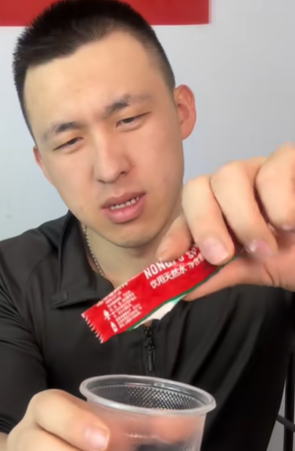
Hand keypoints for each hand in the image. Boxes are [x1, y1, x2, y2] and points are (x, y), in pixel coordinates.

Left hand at [157, 143, 294, 297]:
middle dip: (204, 224)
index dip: (175, 233)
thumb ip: (216, 276)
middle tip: (221, 256)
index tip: (168, 257)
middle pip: (199, 187)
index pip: (185, 213)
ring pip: (229, 175)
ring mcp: (262, 168)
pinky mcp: (291, 159)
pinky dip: (278, 201)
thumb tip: (179, 291)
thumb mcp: (254, 270)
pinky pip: (273, 167)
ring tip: (266, 247)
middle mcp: (235, 186)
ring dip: (243, 219)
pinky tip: (289, 224)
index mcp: (220, 210)